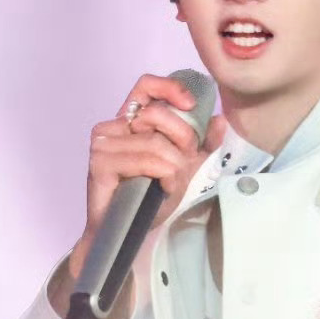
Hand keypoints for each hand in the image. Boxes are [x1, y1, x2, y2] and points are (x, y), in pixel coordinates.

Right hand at [70, 75, 227, 281]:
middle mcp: (112, 127)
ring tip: (169, 184)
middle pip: (158, 116)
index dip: (169, 88)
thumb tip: (220, 121)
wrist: (124, 232)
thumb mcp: (182, 169)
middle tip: (183, 165)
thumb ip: (200, 145)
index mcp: (129, 121)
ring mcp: (103, 143)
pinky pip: (147, 161)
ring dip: (173, 167)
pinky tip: (161, 189)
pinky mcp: (100, 162)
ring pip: (155, 143)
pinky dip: (163, 176)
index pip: (146, 86)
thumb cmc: (147, 200)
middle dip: (182, 140)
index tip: (191, 105)